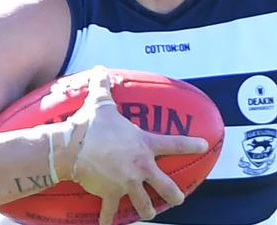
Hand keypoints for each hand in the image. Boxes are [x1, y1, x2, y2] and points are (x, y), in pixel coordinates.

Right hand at [65, 66, 208, 224]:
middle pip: (166, 186)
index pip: (174, 143)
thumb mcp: (101, 103)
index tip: (205, 145)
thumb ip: (103, 86)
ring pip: (144, 204)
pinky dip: (108, 219)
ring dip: (146, 210)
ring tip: (148, 213)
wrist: (71, 147)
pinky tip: (107, 224)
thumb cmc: (90, 125)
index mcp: (144, 144)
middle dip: (175, 195)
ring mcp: (128, 183)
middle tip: (179, 200)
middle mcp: (141, 166)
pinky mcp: (111, 194)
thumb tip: (99, 68)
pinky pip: (111, 212)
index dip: (191, 144)